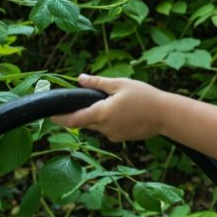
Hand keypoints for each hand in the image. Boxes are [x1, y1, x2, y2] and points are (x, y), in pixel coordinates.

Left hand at [51, 74, 165, 141]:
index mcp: (101, 113)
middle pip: (85, 122)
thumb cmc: (145, 97)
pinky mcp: (122, 138)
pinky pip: (109, 129)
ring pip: (98, 125)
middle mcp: (105, 128)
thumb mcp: (120, 84)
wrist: (166, 116)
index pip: (73, 120)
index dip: (59, 119)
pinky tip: (125, 111)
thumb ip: (97, 83)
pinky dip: (110, 120)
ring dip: (99, 115)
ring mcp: (113, 135)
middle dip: (83, 112)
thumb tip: (79, 78)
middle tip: (88, 99)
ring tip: (116, 101)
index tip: (51, 115)